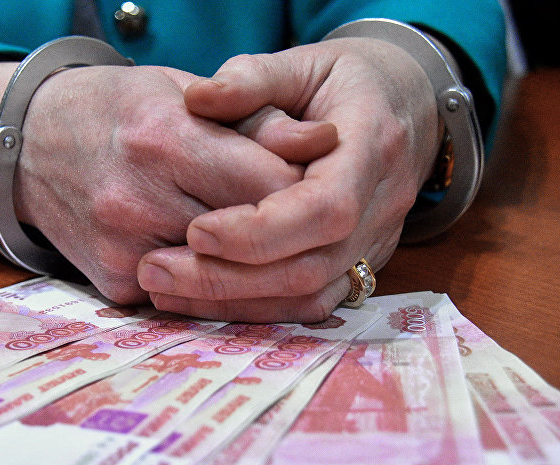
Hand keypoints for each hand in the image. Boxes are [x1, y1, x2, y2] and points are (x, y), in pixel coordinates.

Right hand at [0, 62, 336, 303]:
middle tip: (305, 217)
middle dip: (288, 228)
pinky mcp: (114, 283)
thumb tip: (324, 143)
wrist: (30, 146)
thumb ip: (255, 117)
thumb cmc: (116, 110)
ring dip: (257, 263)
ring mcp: (124, 249)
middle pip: (254, 236)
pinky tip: (216, 259)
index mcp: (163, 137)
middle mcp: (138, 199)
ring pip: (228, 276)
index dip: (306, 185)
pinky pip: (189, 293)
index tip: (318, 180)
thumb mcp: (181, 91)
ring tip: (270, 241)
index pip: (270, 180)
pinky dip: (212, 279)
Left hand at [137, 38, 442, 321]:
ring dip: (233, 301)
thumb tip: (198, 98)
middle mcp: (382, 205)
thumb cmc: (344, 81)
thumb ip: (252, 78)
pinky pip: (308, 302)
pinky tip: (199, 299)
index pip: (326, 206)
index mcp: (373, 145)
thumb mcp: (302, 62)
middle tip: (155, 269)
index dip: (262, 228)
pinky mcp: (357, 263)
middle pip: (311, 264)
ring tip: (164, 289)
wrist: (404, 106)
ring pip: (309, 295)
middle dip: (229, 277)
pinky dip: (252, 307)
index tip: (196, 230)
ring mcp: (375, 242)